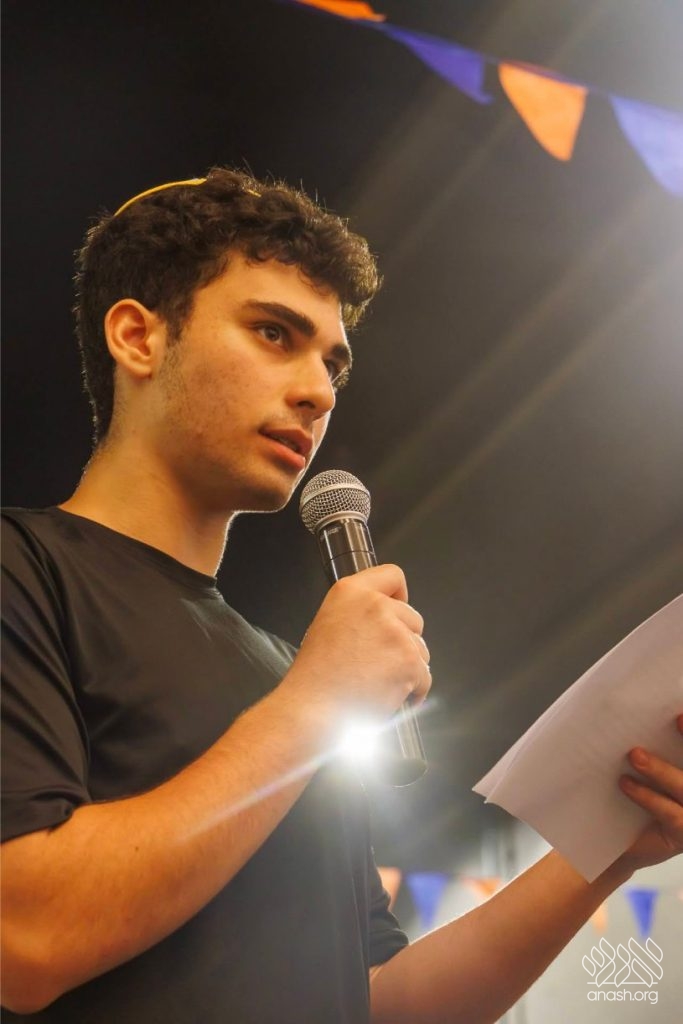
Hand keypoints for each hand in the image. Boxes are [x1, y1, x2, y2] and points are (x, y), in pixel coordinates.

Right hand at [281, 563, 430, 725]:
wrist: (312, 708)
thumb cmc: (315, 676)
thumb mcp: (328, 623)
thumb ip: (359, 612)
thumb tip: (385, 620)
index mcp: (351, 592)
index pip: (393, 575)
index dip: (399, 595)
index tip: (397, 610)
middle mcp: (376, 605)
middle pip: (413, 618)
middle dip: (404, 641)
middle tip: (379, 662)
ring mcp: (395, 633)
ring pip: (421, 649)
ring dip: (408, 667)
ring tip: (378, 682)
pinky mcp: (409, 661)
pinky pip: (425, 676)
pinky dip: (413, 690)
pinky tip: (387, 694)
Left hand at [615, 713, 682, 873]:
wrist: (615, 841)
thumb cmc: (630, 795)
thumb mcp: (643, 767)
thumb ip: (650, 747)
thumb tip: (636, 712)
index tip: (681, 715)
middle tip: (675, 719)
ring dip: (662, 770)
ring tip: (635, 755)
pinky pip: (672, 814)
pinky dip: (649, 796)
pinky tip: (626, 784)